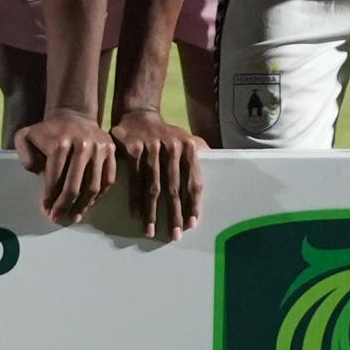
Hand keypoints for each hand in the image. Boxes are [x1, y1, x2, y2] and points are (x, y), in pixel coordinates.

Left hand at [13, 111, 117, 225]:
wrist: (73, 115)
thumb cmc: (47, 131)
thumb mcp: (25, 136)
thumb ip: (25, 155)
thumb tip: (39, 173)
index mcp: (59, 142)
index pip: (54, 178)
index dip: (49, 197)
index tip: (46, 209)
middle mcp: (82, 145)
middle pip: (74, 186)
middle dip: (64, 206)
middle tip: (58, 217)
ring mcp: (99, 148)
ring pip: (93, 186)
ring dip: (82, 206)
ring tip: (74, 216)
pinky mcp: (111, 150)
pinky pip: (108, 180)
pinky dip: (98, 196)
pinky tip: (88, 203)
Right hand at [112, 109, 206, 239]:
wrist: (138, 113)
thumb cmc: (166, 134)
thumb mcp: (186, 139)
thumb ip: (200, 156)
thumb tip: (216, 172)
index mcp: (189, 148)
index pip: (194, 181)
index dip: (193, 204)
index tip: (191, 224)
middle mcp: (172, 147)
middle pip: (174, 188)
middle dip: (174, 215)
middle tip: (174, 235)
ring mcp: (151, 148)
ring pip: (153, 187)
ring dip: (151, 212)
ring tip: (150, 231)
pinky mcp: (133, 149)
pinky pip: (135, 180)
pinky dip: (135, 199)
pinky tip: (136, 214)